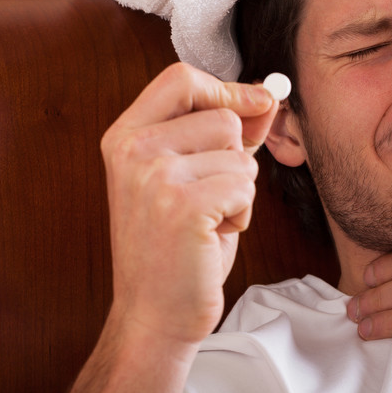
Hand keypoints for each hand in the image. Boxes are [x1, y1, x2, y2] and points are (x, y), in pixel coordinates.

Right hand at [100, 62, 278, 347]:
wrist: (154, 313)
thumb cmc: (175, 246)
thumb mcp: (191, 178)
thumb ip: (224, 135)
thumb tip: (267, 97)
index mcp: (124, 136)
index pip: (181, 78)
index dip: (226, 88)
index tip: (255, 104)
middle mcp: (133, 150)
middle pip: (223, 117)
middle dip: (235, 157)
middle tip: (208, 197)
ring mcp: (154, 176)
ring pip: (241, 154)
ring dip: (239, 190)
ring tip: (207, 220)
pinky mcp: (182, 205)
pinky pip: (245, 185)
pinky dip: (242, 213)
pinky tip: (212, 235)